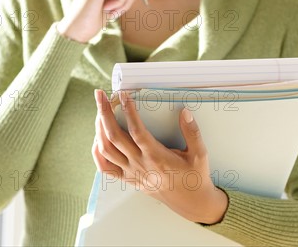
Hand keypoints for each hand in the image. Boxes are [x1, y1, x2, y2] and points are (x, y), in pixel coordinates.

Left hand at [91, 89, 227, 224]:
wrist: (190, 202)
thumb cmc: (194, 177)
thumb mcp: (200, 154)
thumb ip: (192, 132)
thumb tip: (184, 112)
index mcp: (157, 157)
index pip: (137, 131)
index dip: (128, 111)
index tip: (124, 95)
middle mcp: (140, 165)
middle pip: (114, 137)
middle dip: (105, 113)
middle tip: (100, 96)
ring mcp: (132, 173)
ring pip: (106, 150)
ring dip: (99, 129)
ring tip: (99, 112)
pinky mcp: (129, 179)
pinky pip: (105, 167)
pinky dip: (97, 152)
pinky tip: (97, 139)